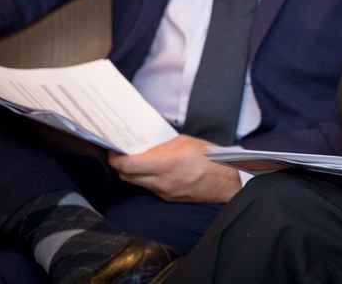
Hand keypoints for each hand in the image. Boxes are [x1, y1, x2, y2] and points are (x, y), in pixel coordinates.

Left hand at [108, 134, 240, 202]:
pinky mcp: (168, 198)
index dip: (115, 158)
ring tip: (136, 159)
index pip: (127, 165)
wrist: (227, 180)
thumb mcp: (184, 142)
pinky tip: (152, 169)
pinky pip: (149, 188)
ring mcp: (163, 192)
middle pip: (127, 176)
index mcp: (165, 164)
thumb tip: (145, 147)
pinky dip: (146, 178)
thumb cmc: (210, 158)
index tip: (114, 150)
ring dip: (133, 172)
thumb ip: (161, 146)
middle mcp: (161, 181)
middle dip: (120, 165)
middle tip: (121, 153)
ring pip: (137, 182)